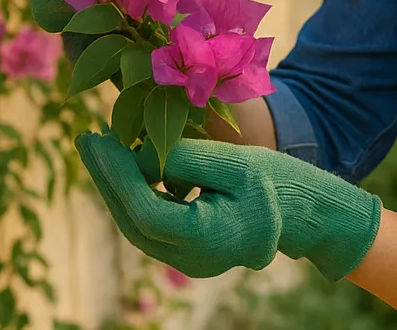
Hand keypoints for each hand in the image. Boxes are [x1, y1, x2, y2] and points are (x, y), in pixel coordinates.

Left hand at [75, 130, 382, 280]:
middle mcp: (191, 258)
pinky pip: (152, 222)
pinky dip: (135, 193)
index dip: (116, 174)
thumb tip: (138, 154)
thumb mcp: (235, 163)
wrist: (309, 213)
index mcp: (207, 238)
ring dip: (117, 185)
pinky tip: (129, 165)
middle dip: (107, 178)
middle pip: (133, 220)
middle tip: (87, 138)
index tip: (98, 138)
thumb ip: (186, 160)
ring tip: (101, 148)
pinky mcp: (190, 248)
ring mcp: (189, 258)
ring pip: (138, 224)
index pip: (144, 209)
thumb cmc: (280, 183)